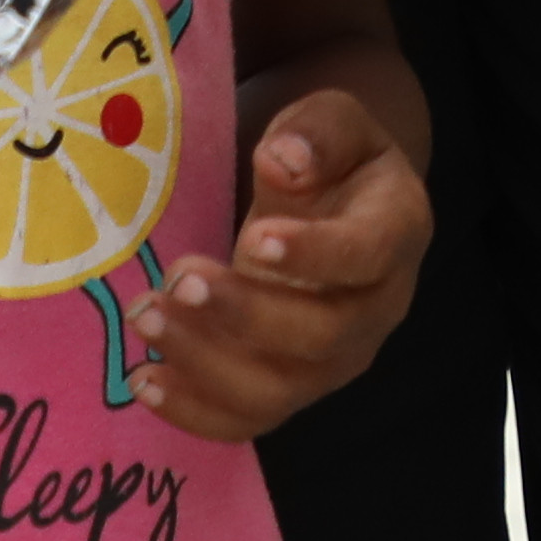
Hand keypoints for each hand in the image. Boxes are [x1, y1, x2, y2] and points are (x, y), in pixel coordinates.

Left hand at [126, 91, 427, 438]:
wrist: (334, 206)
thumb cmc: (331, 160)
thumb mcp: (333, 120)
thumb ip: (318, 132)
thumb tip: (284, 162)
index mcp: (397, 231)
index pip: (368, 255)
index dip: (314, 255)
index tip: (253, 239)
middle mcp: (378, 309)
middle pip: (322, 335)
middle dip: (243, 313)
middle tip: (179, 278)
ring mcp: (336, 359)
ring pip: (280, 389)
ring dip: (205, 362)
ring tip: (146, 317)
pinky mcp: (293, 388)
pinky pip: (247, 420)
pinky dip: (193, 411)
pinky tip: (143, 379)